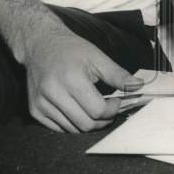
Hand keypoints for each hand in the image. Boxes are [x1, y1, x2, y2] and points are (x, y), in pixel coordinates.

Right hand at [23, 26, 143, 133]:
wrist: (40, 44)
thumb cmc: (71, 49)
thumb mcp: (97, 57)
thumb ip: (118, 74)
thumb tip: (138, 86)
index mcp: (71, 78)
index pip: (97, 110)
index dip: (112, 110)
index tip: (116, 101)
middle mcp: (53, 93)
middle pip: (86, 124)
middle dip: (103, 120)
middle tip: (108, 109)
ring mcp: (41, 104)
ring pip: (73, 129)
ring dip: (88, 123)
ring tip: (93, 108)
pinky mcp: (34, 110)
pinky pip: (59, 128)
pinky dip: (72, 124)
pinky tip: (77, 110)